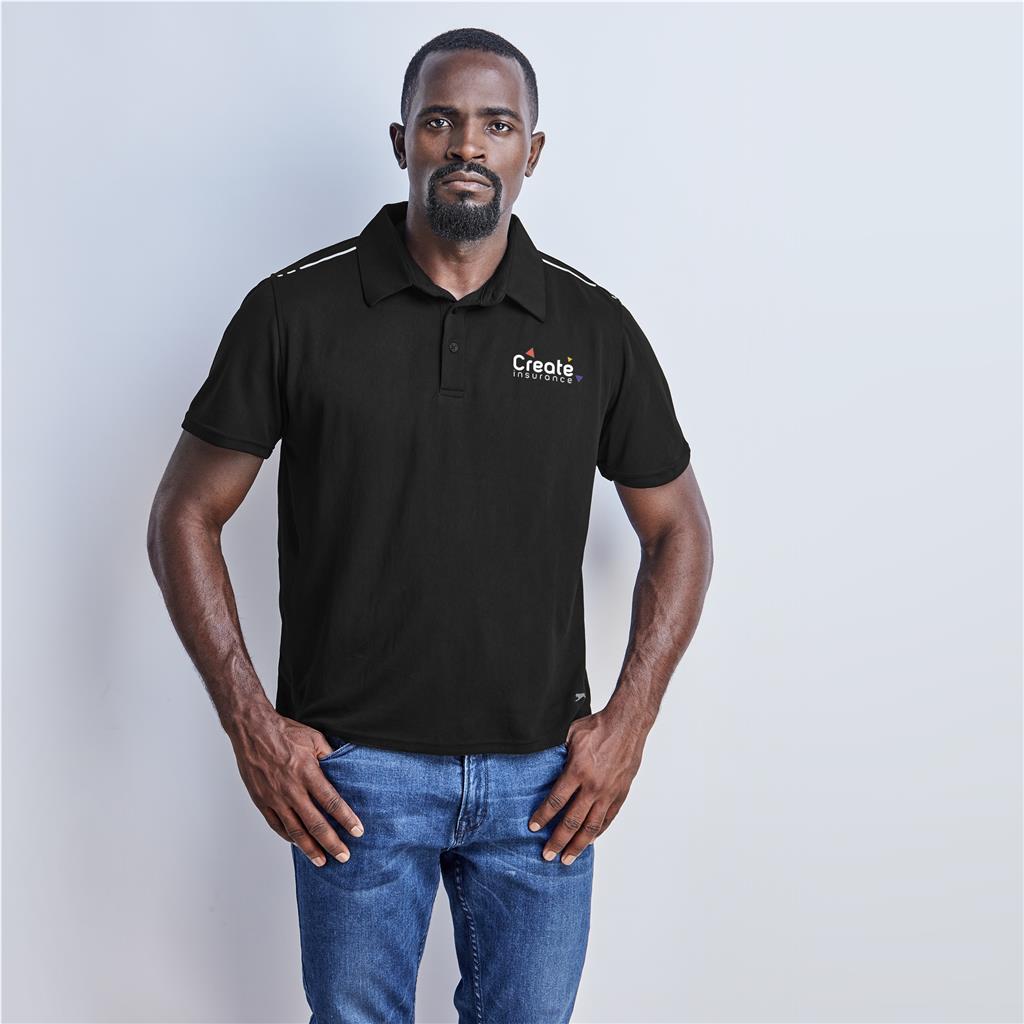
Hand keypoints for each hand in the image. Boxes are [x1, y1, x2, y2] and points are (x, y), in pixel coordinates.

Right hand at [228, 708, 364, 866]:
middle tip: (344, 856)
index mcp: (307, 773)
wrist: (252, 731)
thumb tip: (344, 769)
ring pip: (295, 831)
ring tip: (323, 861)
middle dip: (332, 842)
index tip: (358, 832)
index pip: (331, 802)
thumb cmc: (285, 732)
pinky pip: (277, 826)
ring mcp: (275, 798)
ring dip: (310, 848)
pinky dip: (289, 838)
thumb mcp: (314, 738)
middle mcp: (291, 789)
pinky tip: (299, 845)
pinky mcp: (262, 801)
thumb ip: (330, 756)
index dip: (346, 819)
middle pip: (315, 823)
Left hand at [527, 706, 645, 864]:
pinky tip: (589, 841)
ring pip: (591, 826)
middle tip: (547, 855)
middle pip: (572, 821)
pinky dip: (597, 832)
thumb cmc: (598, 726)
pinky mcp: (620, 793)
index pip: (556, 800)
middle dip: (557, 840)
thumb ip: (556, 754)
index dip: (543, 816)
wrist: (627, 724)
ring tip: (567, 859)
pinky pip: (607, 819)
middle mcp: (593, 786)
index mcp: (577, 770)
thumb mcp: (570, 735)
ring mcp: (609, 792)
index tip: (533, 827)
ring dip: (578, 845)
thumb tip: (540, 763)